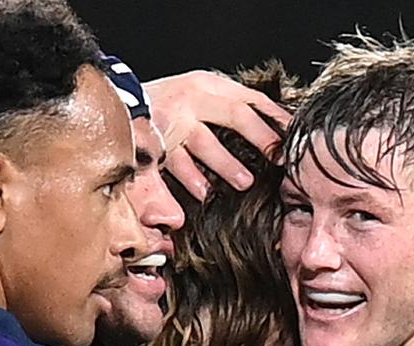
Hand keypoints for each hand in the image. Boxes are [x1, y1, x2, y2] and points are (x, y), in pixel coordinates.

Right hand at [143, 70, 291, 199]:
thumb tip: (264, 128)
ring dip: (227, 165)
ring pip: (206, 143)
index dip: (273, 116)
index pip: (249, 98)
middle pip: (235, 115)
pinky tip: (205, 193)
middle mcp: (192, 99)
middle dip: (260, 136)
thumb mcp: (196, 93)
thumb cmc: (166, 102)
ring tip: (245, 182)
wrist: (121, 101)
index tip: (292, 134)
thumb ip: (222, 107)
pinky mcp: (156, 143)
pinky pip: (177, 165)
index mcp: (208, 85)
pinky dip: (192, 180)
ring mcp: (174, 121)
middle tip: (277, 156)